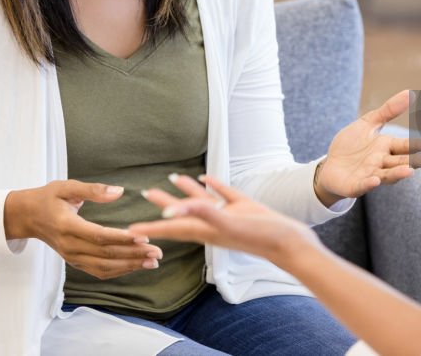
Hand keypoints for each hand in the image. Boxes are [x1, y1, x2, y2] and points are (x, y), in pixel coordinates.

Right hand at [4, 179, 162, 279]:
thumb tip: (119, 191)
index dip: (121, 238)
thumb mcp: (66, 187)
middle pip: (105, 254)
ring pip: (103, 267)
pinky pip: (98, 271)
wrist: (27, 216)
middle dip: (133, 255)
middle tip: (157, 253)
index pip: (98, 236)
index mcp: (67, 226)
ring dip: (129, 266)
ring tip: (152, 262)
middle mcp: (69, 246)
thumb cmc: (48, 198)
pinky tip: (136, 266)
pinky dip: (118, 271)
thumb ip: (93, 190)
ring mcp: (71, 257)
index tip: (144, 237)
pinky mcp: (74, 261)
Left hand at [132, 174, 320, 266]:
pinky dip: (212, 185)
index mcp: (205, 230)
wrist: (289, 242)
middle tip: (145, 193)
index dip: (151, 227)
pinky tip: (207, 177)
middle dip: (163, 203)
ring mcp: (227, 215)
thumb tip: (173, 209)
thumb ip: (201, 213)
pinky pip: (222, 194)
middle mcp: (212, 223)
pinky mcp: (242, 206)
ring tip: (173, 177)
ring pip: (201, 200)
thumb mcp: (228, 222)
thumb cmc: (260, 236)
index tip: (131, 230)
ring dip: (186, 190)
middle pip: (182, 212)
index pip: (172, 226)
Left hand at [316, 90, 417, 202]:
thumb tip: (410, 92)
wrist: (330, 166)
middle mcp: (382, 163)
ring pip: (387, 175)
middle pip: (401, 162)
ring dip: (398, 174)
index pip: (406, 146)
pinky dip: (369, 184)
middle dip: (415, 162)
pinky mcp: (355, 185)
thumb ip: (388, 111)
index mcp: (387, 147)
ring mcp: (369, 175)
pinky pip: (363, 185)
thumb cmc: (351, 145)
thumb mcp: (368, 123)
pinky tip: (375, 180)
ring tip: (409, 171)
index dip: (419, 145)